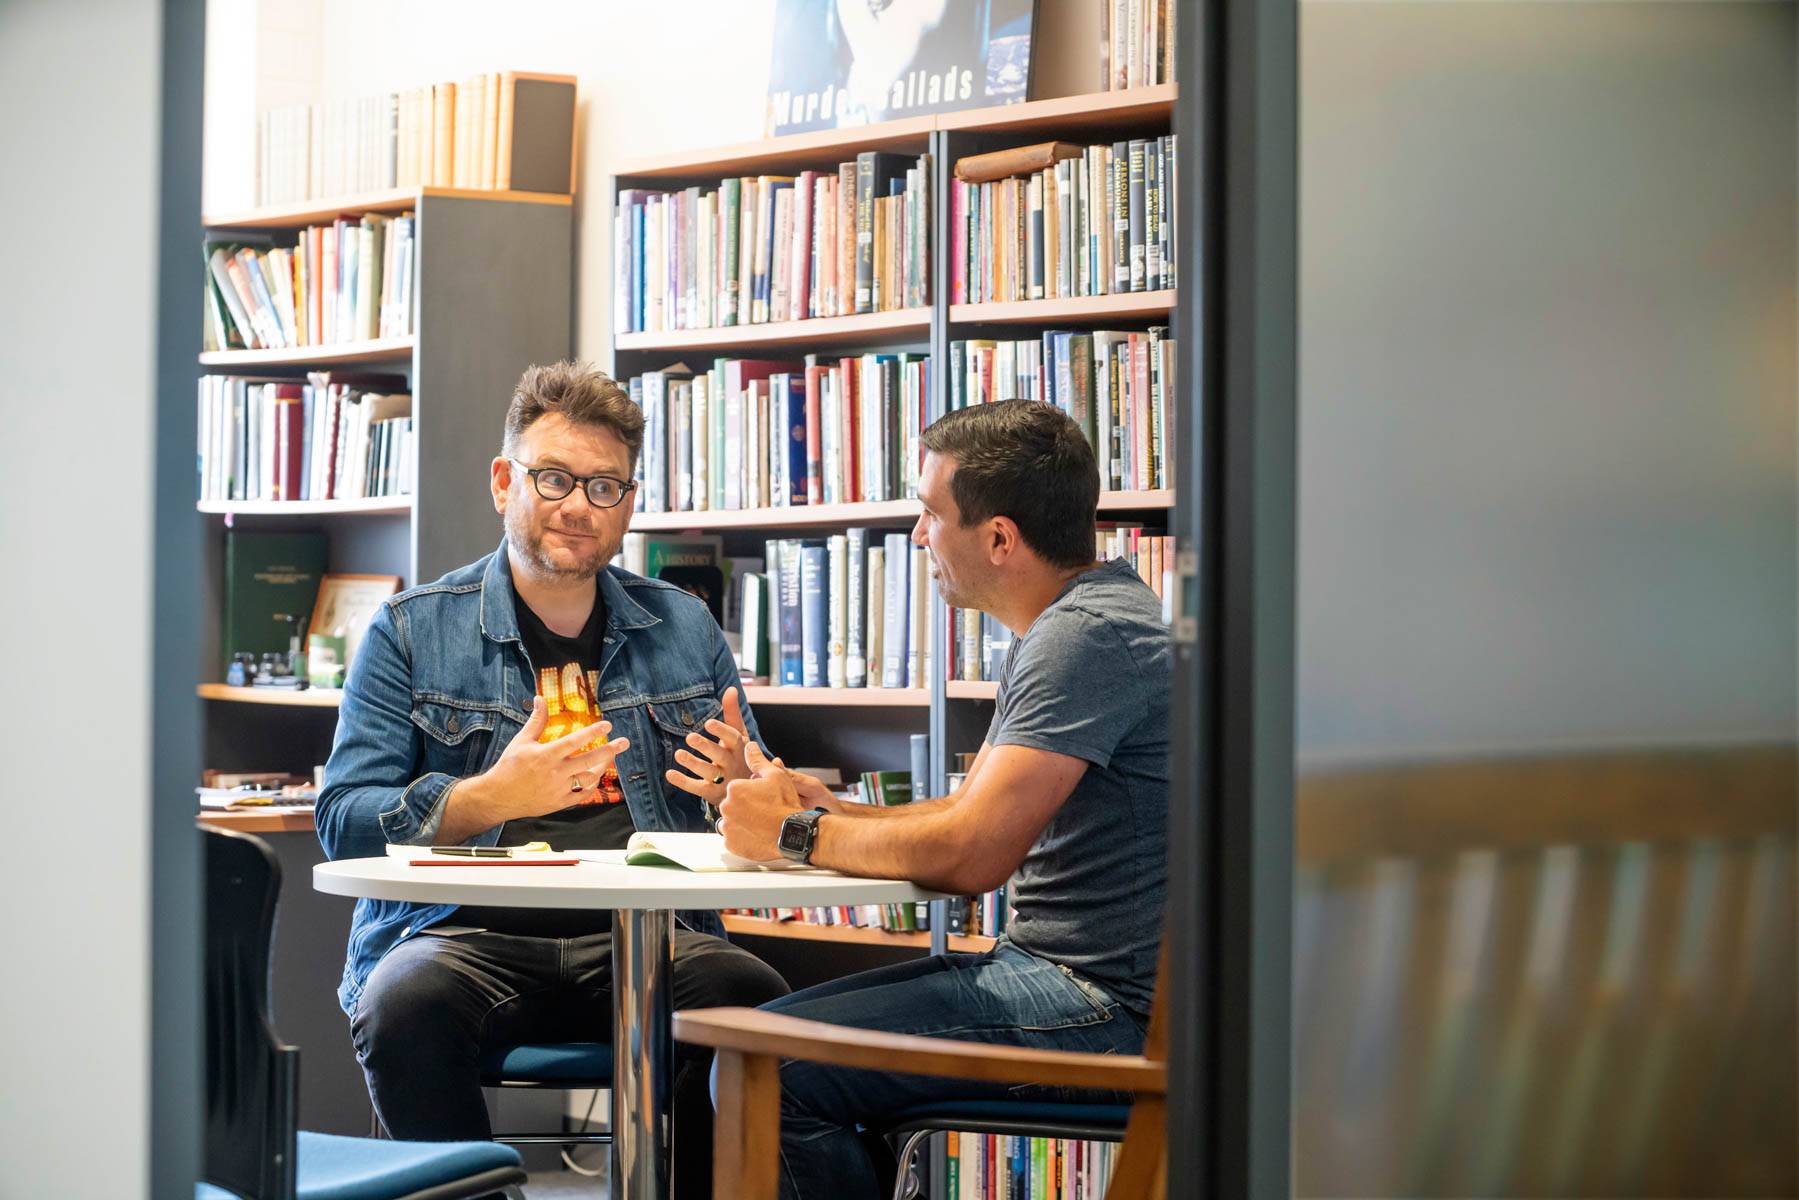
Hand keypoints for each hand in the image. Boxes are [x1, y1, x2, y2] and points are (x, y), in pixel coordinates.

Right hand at [474, 695, 631, 820]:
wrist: (498, 797)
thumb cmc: (509, 766)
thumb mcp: (522, 740)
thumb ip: (536, 720)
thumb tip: (540, 698)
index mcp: (546, 755)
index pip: (574, 741)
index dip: (593, 732)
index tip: (608, 725)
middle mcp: (555, 773)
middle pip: (589, 761)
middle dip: (610, 751)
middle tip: (624, 742)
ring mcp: (559, 790)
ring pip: (589, 779)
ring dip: (602, 767)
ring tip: (609, 758)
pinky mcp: (559, 803)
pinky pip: (582, 795)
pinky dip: (591, 786)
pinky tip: (596, 777)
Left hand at [662, 686, 752, 809]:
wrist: (750, 789)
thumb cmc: (740, 755)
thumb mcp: (740, 734)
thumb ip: (733, 713)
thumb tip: (730, 689)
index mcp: (739, 747)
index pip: (732, 738)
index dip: (721, 731)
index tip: (709, 723)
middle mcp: (732, 763)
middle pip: (719, 755)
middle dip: (705, 746)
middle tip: (690, 737)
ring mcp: (723, 779)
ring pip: (708, 772)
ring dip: (693, 763)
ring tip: (678, 754)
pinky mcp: (712, 793)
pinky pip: (697, 788)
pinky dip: (683, 782)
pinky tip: (669, 774)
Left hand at [717, 740, 804, 860]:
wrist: (792, 834)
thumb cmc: (785, 804)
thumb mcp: (775, 776)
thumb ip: (758, 760)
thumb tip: (749, 746)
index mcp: (734, 788)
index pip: (739, 788)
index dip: (754, 792)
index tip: (766, 798)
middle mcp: (726, 807)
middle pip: (734, 804)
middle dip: (746, 807)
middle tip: (765, 812)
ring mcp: (728, 827)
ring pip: (732, 821)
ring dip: (743, 822)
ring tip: (761, 824)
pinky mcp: (731, 844)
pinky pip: (733, 839)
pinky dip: (742, 838)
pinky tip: (757, 834)